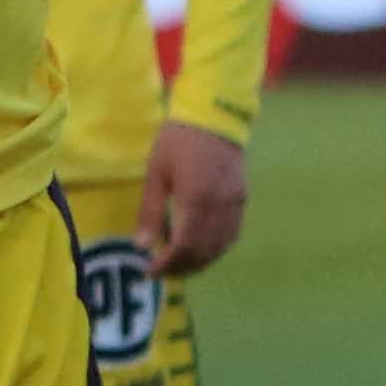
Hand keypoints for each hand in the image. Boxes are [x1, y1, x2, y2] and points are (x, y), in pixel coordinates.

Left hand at [137, 120, 250, 277]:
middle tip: (161, 271)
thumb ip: (150, 212)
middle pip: (203, 253)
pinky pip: (231, 235)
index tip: (149, 270)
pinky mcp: (242, 199)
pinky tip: (201, 247)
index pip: (183, 247)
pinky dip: (215, 248)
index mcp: (195, 200)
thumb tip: (142, 246)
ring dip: (199, 261)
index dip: (166, 264)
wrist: (215, 114)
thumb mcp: (156, 173)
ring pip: (220, 247)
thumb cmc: (178, 140)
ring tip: (178, 263)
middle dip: (180, 268)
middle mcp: (219, 207)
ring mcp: (235, 204)